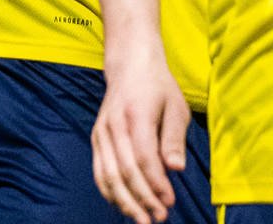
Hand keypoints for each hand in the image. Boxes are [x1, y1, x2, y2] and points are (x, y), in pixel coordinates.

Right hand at [91, 50, 189, 223]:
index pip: (144, 158)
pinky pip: (98, 170)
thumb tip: (176, 169)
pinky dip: (109, 191)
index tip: (170, 202)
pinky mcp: (96, 137)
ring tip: (142, 219)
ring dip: (125, 201)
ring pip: (108, 174)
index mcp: (136, 115)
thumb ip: (174, 138)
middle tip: (159, 218)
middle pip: (125, 171)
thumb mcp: (175, 107)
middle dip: (142, 199)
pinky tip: (123, 205)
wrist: (130, 65)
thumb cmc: (158, 87)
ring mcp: (101, 131)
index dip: (157, 184)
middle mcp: (114, 124)